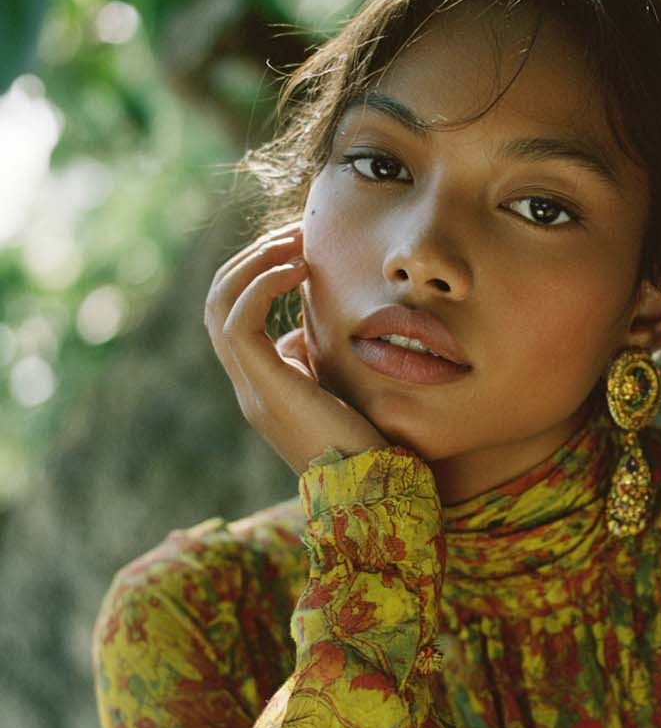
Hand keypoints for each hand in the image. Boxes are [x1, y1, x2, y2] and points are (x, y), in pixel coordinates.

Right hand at [204, 221, 388, 474]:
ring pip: (219, 307)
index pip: (234, 315)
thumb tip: (302, 331)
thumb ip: (315, 362)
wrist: (375, 493)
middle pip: (218, 303)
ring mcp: (252, 390)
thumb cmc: (371, 446)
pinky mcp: (266, 390)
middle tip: (294, 234)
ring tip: (294, 243)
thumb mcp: (338, 392)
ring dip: (254, 264)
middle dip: (251, 259)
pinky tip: (298, 270)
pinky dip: (262, 285)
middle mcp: (249, 387)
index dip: (258, 273)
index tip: (299, 247)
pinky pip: (239, 322)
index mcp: (264, 385)